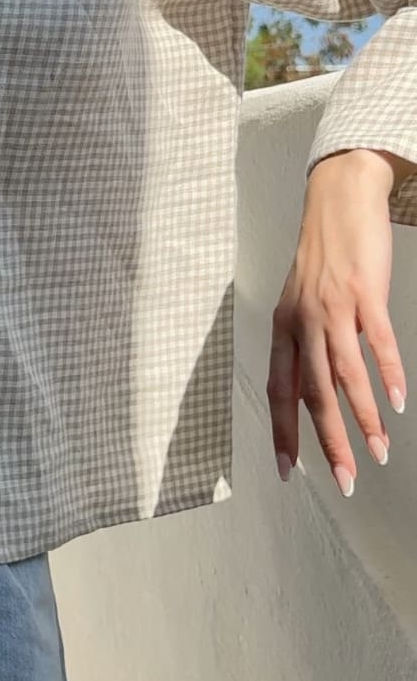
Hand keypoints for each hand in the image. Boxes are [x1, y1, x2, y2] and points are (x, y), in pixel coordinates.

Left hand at [268, 150, 406, 496]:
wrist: (338, 199)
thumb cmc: (322, 257)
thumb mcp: (301, 303)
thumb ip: (306, 347)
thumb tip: (313, 393)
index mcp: (283, 328)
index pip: (279, 390)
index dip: (282, 432)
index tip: (287, 472)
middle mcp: (302, 321)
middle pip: (312, 393)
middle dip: (329, 442)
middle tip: (346, 481)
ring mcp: (333, 307)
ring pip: (345, 375)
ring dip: (363, 418)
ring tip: (379, 452)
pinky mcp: (364, 293)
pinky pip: (377, 342)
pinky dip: (389, 374)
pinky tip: (400, 402)